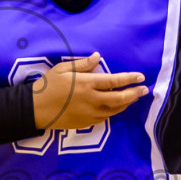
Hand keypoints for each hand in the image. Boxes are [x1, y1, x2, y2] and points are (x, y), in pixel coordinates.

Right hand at [31, 52, 147, 130]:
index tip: (140, 76)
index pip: (114, 81)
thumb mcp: (62, 69)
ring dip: (127, 103)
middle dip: (134, 93)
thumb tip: (98, 56)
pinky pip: (105, 117)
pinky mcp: (86, 122)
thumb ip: (82, 64)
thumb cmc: (48, 85)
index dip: (129, 78)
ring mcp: (90, 113)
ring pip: (115, 110)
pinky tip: (117, 107)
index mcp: (87, 84)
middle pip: (120, 98)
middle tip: (144, 89)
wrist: (36, 109)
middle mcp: (92, 99)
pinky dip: (114, 112)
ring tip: (134, 97)